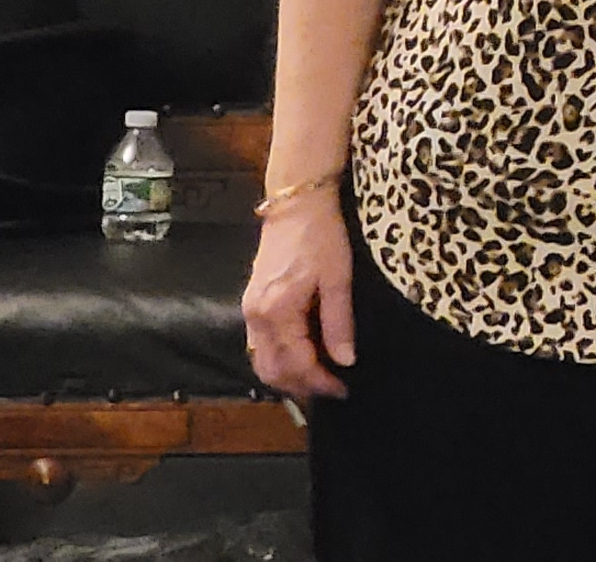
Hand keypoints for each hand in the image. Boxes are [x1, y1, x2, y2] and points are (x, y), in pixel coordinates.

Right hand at [242, 195, 357, 400]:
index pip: (297, 363)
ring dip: (287, 377)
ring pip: (262, 360)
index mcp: (277, 310)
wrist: (295, 204)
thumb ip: (339, 322)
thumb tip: (346, 360)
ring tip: (319, 379)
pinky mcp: (251, 303)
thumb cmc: (322, 236)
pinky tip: (302, 357)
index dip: (321, 382)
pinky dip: (278, 359)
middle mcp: (256, 316)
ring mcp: (249, 310)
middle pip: (272, 370)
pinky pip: (260, 345)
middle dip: (301, 387)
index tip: (344, 390)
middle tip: (332, 391)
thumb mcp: (338, 278)